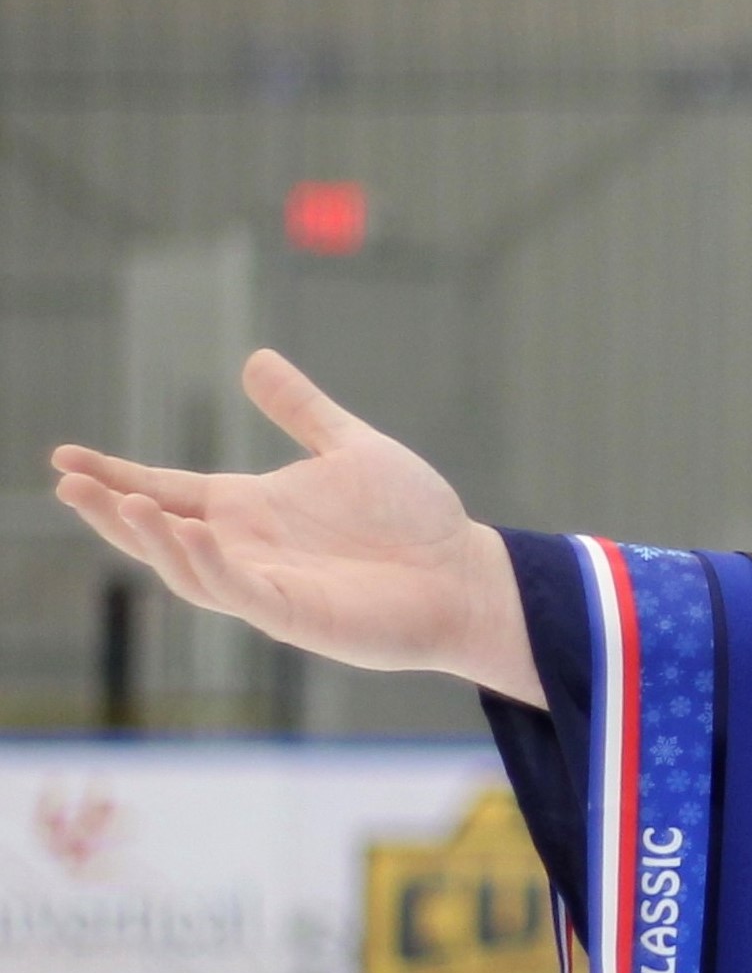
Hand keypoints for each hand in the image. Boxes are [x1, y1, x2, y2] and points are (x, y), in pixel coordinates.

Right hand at [46, 350, 541, 705]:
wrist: (466, 573)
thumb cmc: (412, 518)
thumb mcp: (351, 448)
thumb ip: (302, 410)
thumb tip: (255, 359)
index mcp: (250, 508)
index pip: (167, 490)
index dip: (116, 475)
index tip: (64, 458)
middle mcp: (247, 547)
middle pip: (160, 531)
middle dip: (112, 511)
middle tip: (68, 485)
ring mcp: (266, 583)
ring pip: (188, 567)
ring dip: (154, 539)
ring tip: (123, 504)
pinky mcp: (295, 614)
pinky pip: (240, 591)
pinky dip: (212, 565)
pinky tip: (195, 534)